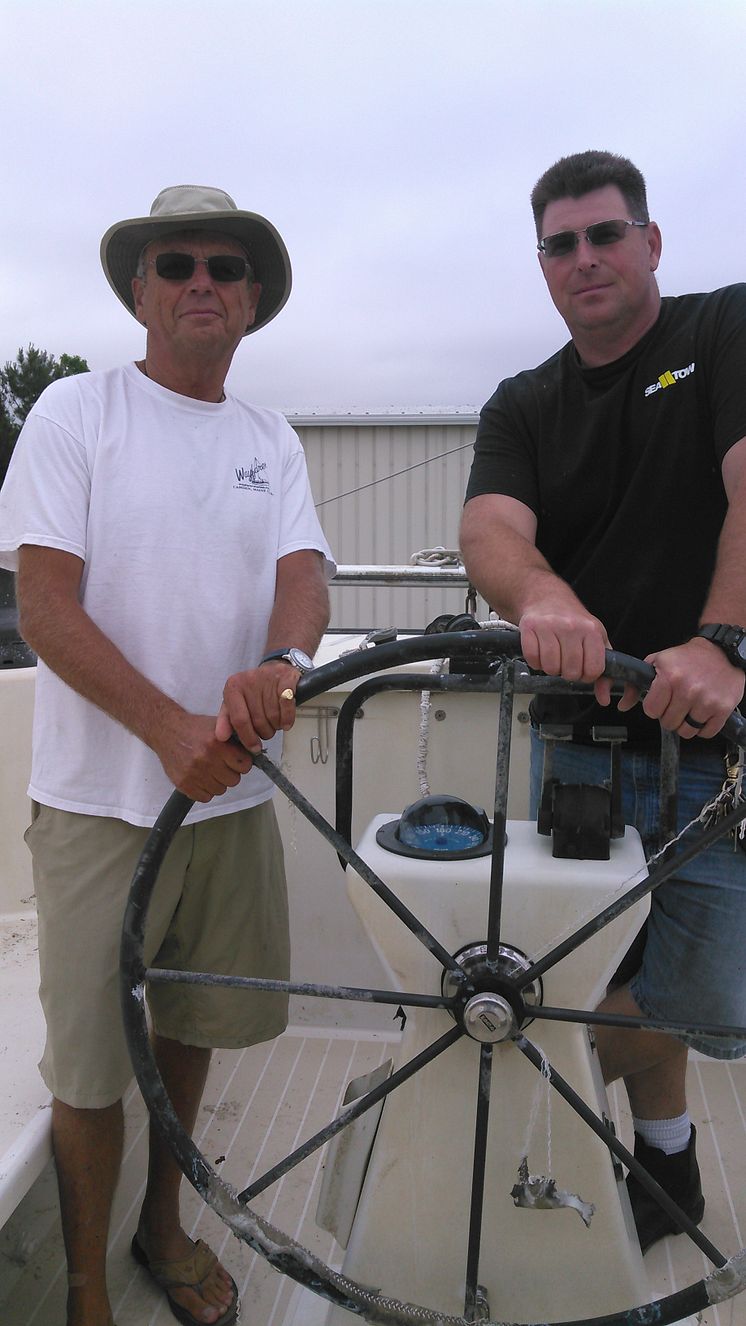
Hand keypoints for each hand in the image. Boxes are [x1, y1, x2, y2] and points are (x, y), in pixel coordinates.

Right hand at [153, 712, 253, 801]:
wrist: (166, 730)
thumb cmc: (194, 728)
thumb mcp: (217, 725)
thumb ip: (235, 737)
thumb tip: (255, 750)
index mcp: (217, 744)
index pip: (245, 765)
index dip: (242, 763)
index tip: (236, 760)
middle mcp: (206, 759)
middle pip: (234, 780)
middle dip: (231, 773)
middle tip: (222, 765)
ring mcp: (194, 774)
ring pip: (220, 790)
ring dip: (218, 782)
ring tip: (210, 771)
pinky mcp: (184, 784)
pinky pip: (205, 797)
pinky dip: (205, 790)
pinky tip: (201, 778)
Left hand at [216, 662, 300, 750]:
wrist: (274, 670)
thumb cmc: (253, 691)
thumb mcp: (235, 703)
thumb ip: (226, 720)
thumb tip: (221, 737)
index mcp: (233, 688)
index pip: (239, 719)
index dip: (247, 737)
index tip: (254, 747)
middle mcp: (248, 680)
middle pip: (258, 721)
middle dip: (264, 732)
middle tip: (266, 730)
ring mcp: (267, 678)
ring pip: (273, 716)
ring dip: (276, 725)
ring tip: (275, 721)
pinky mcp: (286, 678)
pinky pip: (287, 705)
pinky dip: (288, 718)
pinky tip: (286, 722)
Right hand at [518, 602, 612, 704]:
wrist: (545, 596)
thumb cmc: (573, 621)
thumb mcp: (595, 639)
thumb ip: (604, 670)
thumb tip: (604, 698)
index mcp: (592, 631)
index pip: (594, 670)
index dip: (587, 675)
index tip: (582, 669)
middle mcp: (572, 627)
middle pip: (571, 672)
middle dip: (567, 673)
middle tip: (565, 662)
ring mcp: (549, 626)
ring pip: (550, 667)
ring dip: (550, 668)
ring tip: (553, 656)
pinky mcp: (530, 626)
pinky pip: (532, 658)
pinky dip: (534, 661)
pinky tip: (539, 651)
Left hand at [618, 637, 744, 736]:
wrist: (721, 651)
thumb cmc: (688, 658)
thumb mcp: (658, 662)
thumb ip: (637, 683)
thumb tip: (623, 706)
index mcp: (669, 677)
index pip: (651, 710)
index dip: (655, 708)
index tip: (662, 701)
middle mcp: (688, 689)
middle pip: (668, 723)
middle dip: (670, 716)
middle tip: (678, 704)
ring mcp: (706, 700)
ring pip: (686, 732)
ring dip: (686, 724)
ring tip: (690, 709)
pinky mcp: (723, 708)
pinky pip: (706, 733)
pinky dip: (703, 728)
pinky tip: (703, 713)